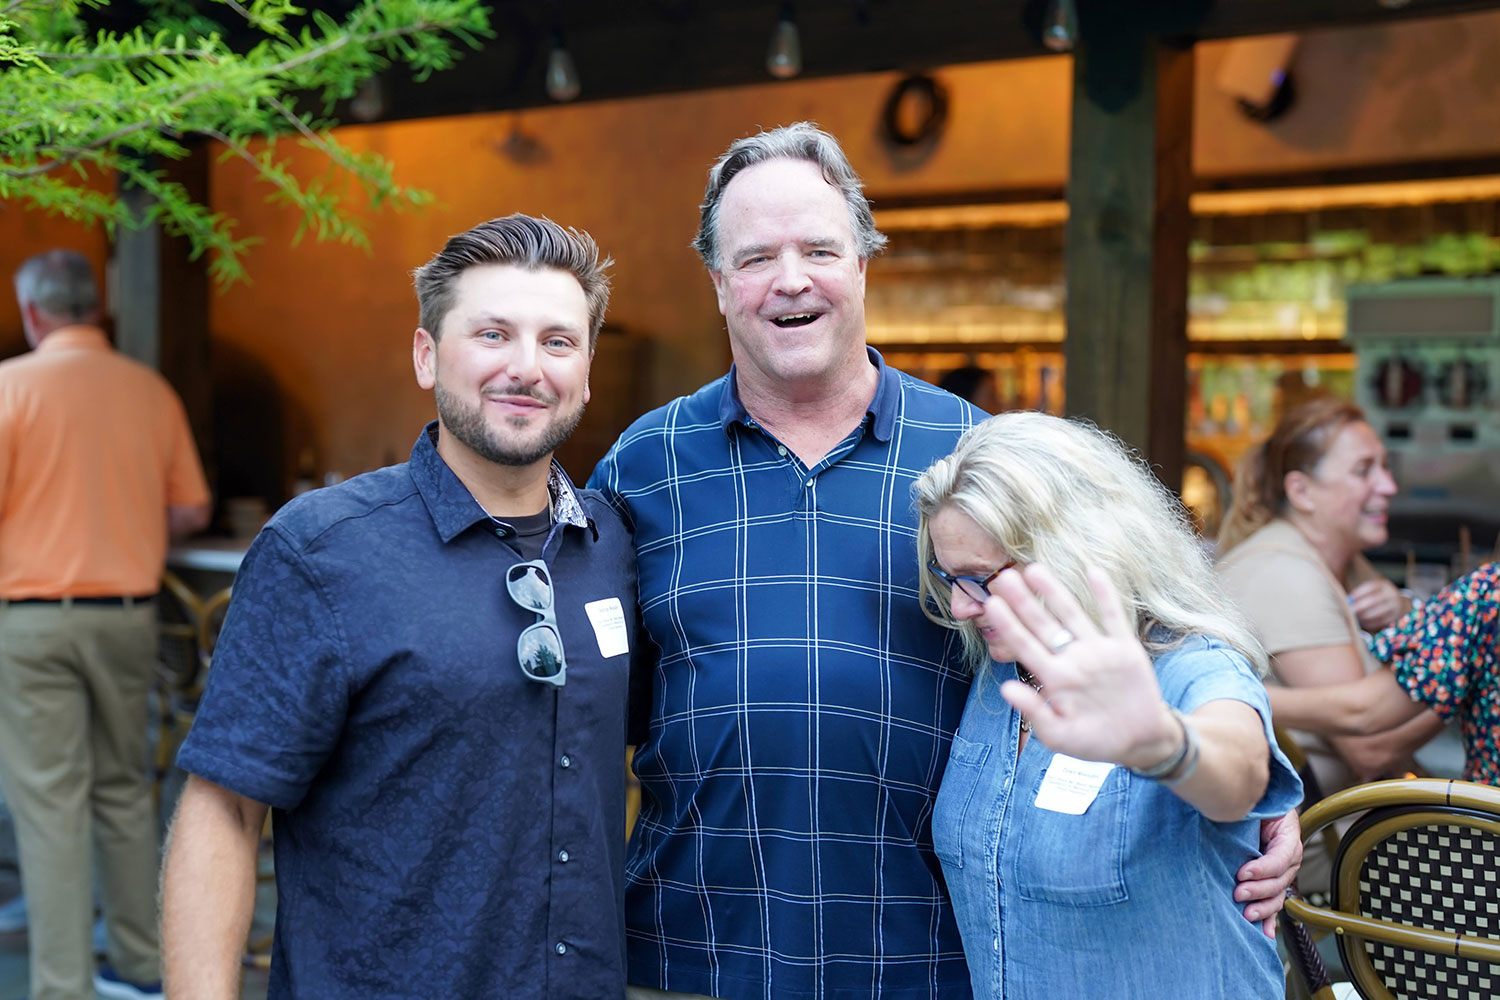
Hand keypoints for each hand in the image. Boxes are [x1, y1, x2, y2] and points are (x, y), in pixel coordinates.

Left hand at [986, 564, 1179, 768]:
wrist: (1141, 742)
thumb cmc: (1096, 742)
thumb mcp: (1060, 736)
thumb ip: (1033, 712)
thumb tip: (1005, 688)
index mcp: (1054, 679)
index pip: (1025, 646)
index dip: (1008, 625)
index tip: (990, 603)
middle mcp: (1072, 659)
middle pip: (1042, 624)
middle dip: (1023, 601)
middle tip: (1002, 577)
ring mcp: (1097, 651)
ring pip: (1072, 615)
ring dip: (1054, 592)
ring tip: (1033, 568)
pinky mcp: (1124, 649)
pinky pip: (1113, 617)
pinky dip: (1105, 596)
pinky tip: (1094, 572)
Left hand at [1236, 811, 1302, 937]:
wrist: (1262, 805)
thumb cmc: (1258, 804)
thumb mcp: (1258, 804)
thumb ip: (1248, 811)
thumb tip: (1227, 812)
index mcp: (1288, 836)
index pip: (1280, 857)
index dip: (1262, 868)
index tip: (1242, 872)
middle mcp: (1290, 857)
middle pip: (1279, 880)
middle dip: (1258, 890)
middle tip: (1237, 893)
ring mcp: (1284, 872)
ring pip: (1278, 895)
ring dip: (1263, 908)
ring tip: (1247, 914)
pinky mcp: (1274, 882)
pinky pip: (1275, 902)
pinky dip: (1269, 919)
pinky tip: (1264, 932)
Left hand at [1348, 578, 1407, 631]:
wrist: (1397, 604)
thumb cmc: (1376, 596)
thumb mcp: (1371, 590)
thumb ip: (1359, 593)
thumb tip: (1346, 600)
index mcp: (1383, 585)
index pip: (1370, 587)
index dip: (1358, 592)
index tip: (1349, 598)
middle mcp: (1391, 594)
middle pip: (1374, 599)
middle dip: (1360, 606)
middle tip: (1349, 611)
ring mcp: (1394, 606)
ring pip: (1378, 612)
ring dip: (1364, 616)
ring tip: (1355, 618)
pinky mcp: (1394, 617)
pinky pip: (1381, 621)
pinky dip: (1370, 623)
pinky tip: (1362, 623)